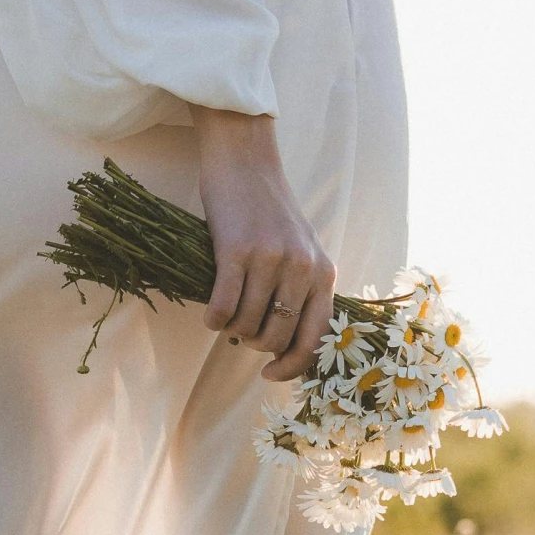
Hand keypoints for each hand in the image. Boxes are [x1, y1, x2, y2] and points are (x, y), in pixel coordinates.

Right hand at [190, 107, 335, 379]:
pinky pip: (223, 307)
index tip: (270, 374)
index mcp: (324, 273)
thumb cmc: (269, 211)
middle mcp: (302, 268)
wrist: (246, 160)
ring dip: (233, 331)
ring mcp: (270, 259)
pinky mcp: (237, 251)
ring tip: (225, 317)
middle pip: (277, 338)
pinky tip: (210, 314)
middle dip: (255, 345)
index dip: (293, 366)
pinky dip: (214, 319)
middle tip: (241, 331)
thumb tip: (286, 344)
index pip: (315, 339)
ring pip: (249, 326)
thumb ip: (303, 290)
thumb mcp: (302, 250)